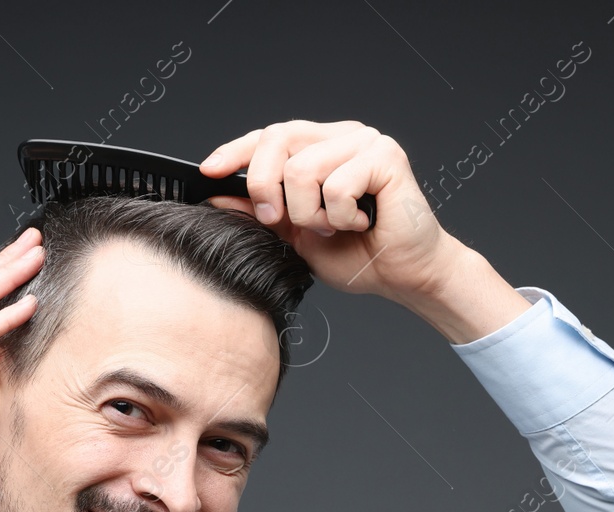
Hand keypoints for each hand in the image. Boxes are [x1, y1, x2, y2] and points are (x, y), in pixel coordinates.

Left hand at [199, 119, 459, 304]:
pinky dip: (340, 217)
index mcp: (321, 147)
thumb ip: (263, 212)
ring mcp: (366, 142)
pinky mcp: (386, 156)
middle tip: (279, 221)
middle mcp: (342, 136)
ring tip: (333, 227)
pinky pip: (336, 185)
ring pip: (302, 169)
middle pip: (278, 140)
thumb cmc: (358, 255)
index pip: (270, 134)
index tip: (209, 172)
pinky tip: (360, 224)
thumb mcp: (295, 235)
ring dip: (309, 214)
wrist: (404, 275)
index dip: (236, 151)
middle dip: (265, 187)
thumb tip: (220, 197)